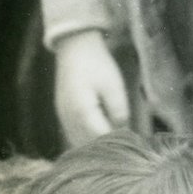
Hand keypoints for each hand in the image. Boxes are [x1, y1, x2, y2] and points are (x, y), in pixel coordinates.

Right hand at [53, 30, 130, 144]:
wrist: (75, 47)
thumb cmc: (97, 64)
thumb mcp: (114, 86)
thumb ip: (119, 112)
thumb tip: (124, 133)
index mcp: (82, 111)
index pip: (101, 138)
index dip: (116, 143)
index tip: (130, 144)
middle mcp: (68, 117)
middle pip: (89, 144)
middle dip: (106, 146)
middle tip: (123, 145)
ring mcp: (62, 116)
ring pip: (79, 142)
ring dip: (95, 144)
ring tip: (112, 141)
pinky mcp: (62, 114)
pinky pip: (73, 135)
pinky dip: (86, 139)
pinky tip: (99, 135)